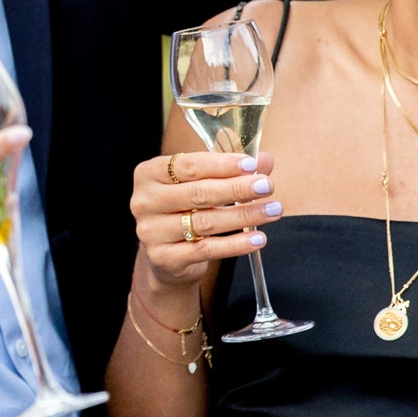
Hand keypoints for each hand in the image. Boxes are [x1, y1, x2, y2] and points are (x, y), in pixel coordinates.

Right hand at [130, 150, 280, 290]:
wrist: (166, 257)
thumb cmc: (184, 211)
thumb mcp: (201, 185)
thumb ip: (231, 172)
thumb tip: (265, 159)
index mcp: (149, 174)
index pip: (188, 165)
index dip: (221, 165)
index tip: (251, 164)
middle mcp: (145, 201)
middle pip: (198, 193)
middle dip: (237, 189)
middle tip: (266, 185)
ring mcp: (151, 231)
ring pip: (205, 222)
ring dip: (244, 215)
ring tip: (272, 210)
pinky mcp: (164, 257)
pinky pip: (206, 249)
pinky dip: (235, 244)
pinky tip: (258, 238)